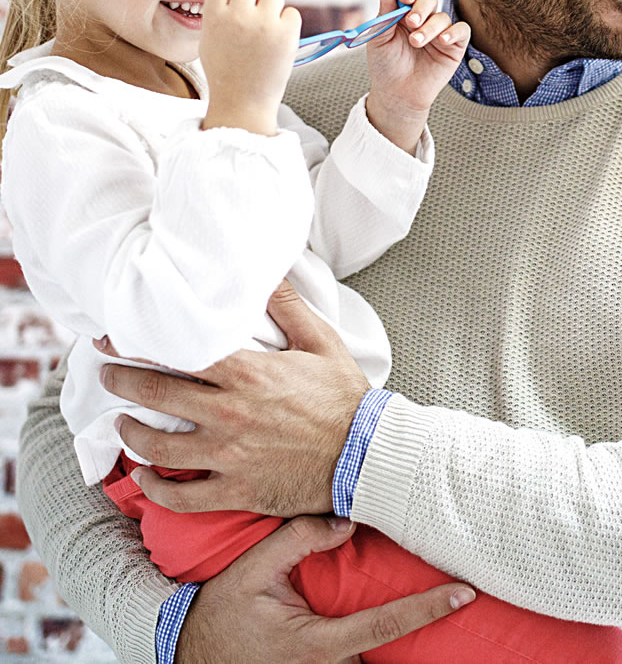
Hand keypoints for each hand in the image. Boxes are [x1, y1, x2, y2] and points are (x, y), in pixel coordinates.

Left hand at [100, 281, 367, 516]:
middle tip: (108, 373)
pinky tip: (144, 476)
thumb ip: (288, 307)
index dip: (138, 343)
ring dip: (131, 433)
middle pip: (155, 395)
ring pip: (157, 447)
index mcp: (248, 374)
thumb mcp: (323, 342)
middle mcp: (230, 414)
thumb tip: (267, 273)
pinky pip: (180, 495)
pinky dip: (154, 488)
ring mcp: (229, 455)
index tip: (113, 337)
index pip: (177, 353)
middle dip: (122, 381)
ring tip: (122, 422)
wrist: (366, 455)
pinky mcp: (235, 489)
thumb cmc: (346, 398)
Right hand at [176, 516, 474, 663]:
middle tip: (457, 593)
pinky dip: (376, 647)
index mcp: (316, 644)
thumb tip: (348, 520)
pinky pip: (357, 662)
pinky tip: (401, 620)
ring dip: (397, 642)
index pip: (385, 625)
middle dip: (419, 625)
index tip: (464, 594)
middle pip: (388, 648)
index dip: (428, 609)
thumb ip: (296, 540)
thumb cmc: (219, 614)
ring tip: (434, 606)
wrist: (187, 655)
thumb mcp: (250, 570)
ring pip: (374, 659)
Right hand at [201, 0, 300, 136]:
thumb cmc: (226, 69)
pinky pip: (292, 12)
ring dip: (272, 7)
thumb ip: (218, 7)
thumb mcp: (209, 36)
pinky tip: (278, 40)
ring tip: (265, 31)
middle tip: (253, 12)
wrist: (242, 101)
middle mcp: (238, 16)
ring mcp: (264, 24)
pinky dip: (288, 23)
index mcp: (214, 15)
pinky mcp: (287, 34)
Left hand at [363, 0, 469, 152]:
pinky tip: (442, 41)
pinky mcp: (454, 46)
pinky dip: (453, 32)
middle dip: (420, 7)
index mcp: (402, 12)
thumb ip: (384, 14)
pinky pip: (462, 30)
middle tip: (411, 22)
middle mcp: (423, 18)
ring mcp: (439, 32)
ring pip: (442, 16)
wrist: (397, 94)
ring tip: (416, 42)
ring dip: (429, 27)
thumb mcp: (379, 38)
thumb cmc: (386, 66)